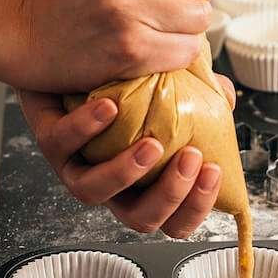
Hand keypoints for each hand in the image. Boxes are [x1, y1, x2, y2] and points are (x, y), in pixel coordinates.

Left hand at [18, 77, 236, 236]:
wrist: (70, 57)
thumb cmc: (127, 84)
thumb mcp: (173, 89)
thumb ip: (203, 94)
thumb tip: (228, 96)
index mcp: (146, 184)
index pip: (175, 220)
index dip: (196, 207)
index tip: (214, 171)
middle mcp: (112, 185)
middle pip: (141, 220)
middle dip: (170, 195)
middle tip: (191, 157)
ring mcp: (78, 166)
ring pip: (94, 193)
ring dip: (127, 172)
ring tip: (151, 143)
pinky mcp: (50, 141)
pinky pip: (63, 145)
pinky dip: (87, 128)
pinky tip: (110, 108)